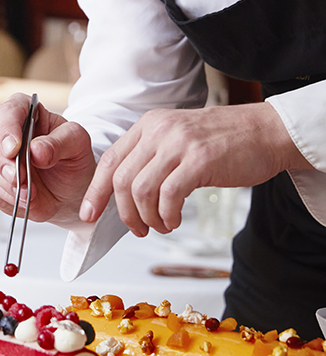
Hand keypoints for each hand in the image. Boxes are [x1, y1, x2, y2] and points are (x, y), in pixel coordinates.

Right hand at [0, 93, 96, 223]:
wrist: (68, 189)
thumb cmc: (71, 158)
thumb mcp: (77, 144)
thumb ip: (59, 143)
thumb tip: (36, 150)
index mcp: (24, 109)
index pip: (8, 111)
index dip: (7, 129)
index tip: (13, 149)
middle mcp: (1, 127)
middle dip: (1, 161)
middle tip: (19, 179)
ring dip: (6, 182)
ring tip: (31, 193)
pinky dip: (6, 195)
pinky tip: (24, 198)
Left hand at [79, 103, 313, 236]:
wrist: (267, 131)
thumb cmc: (222, 143)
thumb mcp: (177, 139)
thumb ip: (151, 158)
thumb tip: (124, 193)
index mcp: (148, 125)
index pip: (109, 160)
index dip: (96, 191)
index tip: (88, 214)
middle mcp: (158, 130)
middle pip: (121, 179)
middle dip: (123, 213)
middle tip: (138, 230)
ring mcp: (178, 144)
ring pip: (140, 190)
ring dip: (147, 217)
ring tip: (160, 226)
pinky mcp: (199, 159)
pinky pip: (168, 196)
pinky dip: (166, 216)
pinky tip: (174, 221)